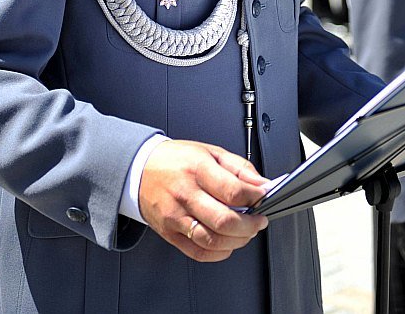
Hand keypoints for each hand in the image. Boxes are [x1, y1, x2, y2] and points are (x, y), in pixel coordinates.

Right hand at [138, 139, 269, 261]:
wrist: (140, 169)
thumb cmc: (177, 160)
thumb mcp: (211, 151)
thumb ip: (239, 167)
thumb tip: (262, 184)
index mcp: (198, 169)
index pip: (233, 191)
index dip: (255, 198)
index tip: (264, 197)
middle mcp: (186, 194)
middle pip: (225, 221)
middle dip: (251, 225)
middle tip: (260, 220)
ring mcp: (176, 217)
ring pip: (212, 241)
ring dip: (237, 241)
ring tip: (246, 232)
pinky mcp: (169, 233)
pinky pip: (197, 252)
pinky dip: (218, 253)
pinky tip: (227, 243)